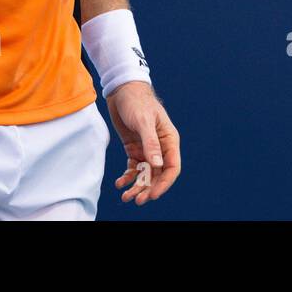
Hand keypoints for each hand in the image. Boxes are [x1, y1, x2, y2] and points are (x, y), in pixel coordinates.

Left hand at [108, 82, 180, 204]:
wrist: (121, 91)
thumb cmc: (137, 102)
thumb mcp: (144, 122)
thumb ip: (150, 143)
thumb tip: (157, 165)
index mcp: (169, 140)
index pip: (172, 167)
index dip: (164, 183)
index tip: (152, 195)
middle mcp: (160, 147)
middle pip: (158, 174)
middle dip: (148, 189)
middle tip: (136, 200)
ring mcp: (147, 149)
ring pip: (145, 174)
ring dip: (137, 186)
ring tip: (125, 196)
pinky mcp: (134, 148)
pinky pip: (133, 168)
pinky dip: (127, 177)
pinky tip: (119, 182)